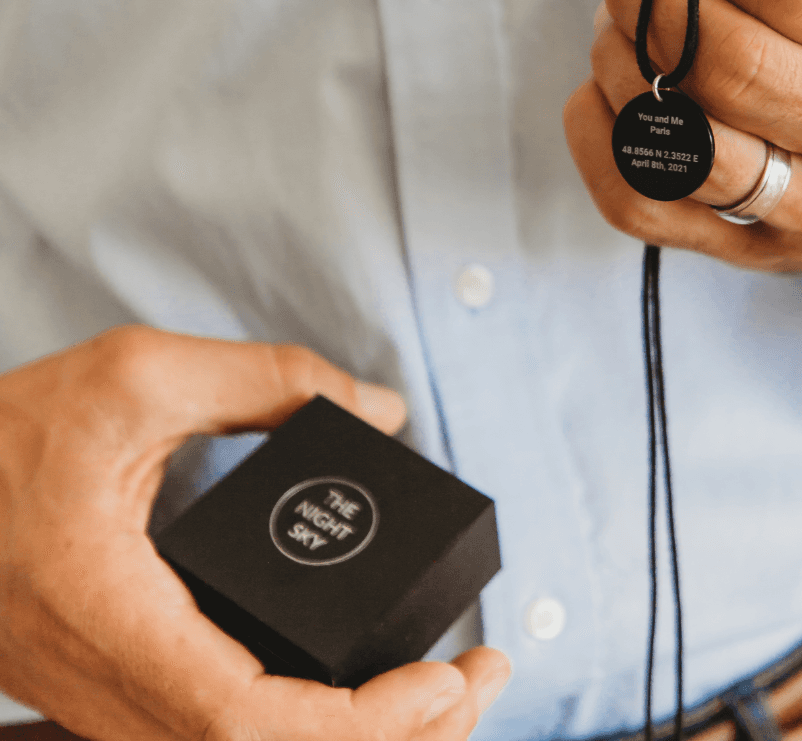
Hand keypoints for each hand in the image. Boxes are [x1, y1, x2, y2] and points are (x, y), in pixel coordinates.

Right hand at [0, 325, 509, 739]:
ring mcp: (110, 701)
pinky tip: (362, 692)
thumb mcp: (138, 373)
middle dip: (395, 739)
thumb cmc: (7, 430)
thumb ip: (267, 379)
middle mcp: (109, 686)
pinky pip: (224, 737)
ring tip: (445, 689)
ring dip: (361, 738)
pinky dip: (311, 728)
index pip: (248, 725)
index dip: (362, 724)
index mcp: (113, 619)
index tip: (444, 679)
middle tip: (479, 680)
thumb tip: (379, 408)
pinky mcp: (122, 686)